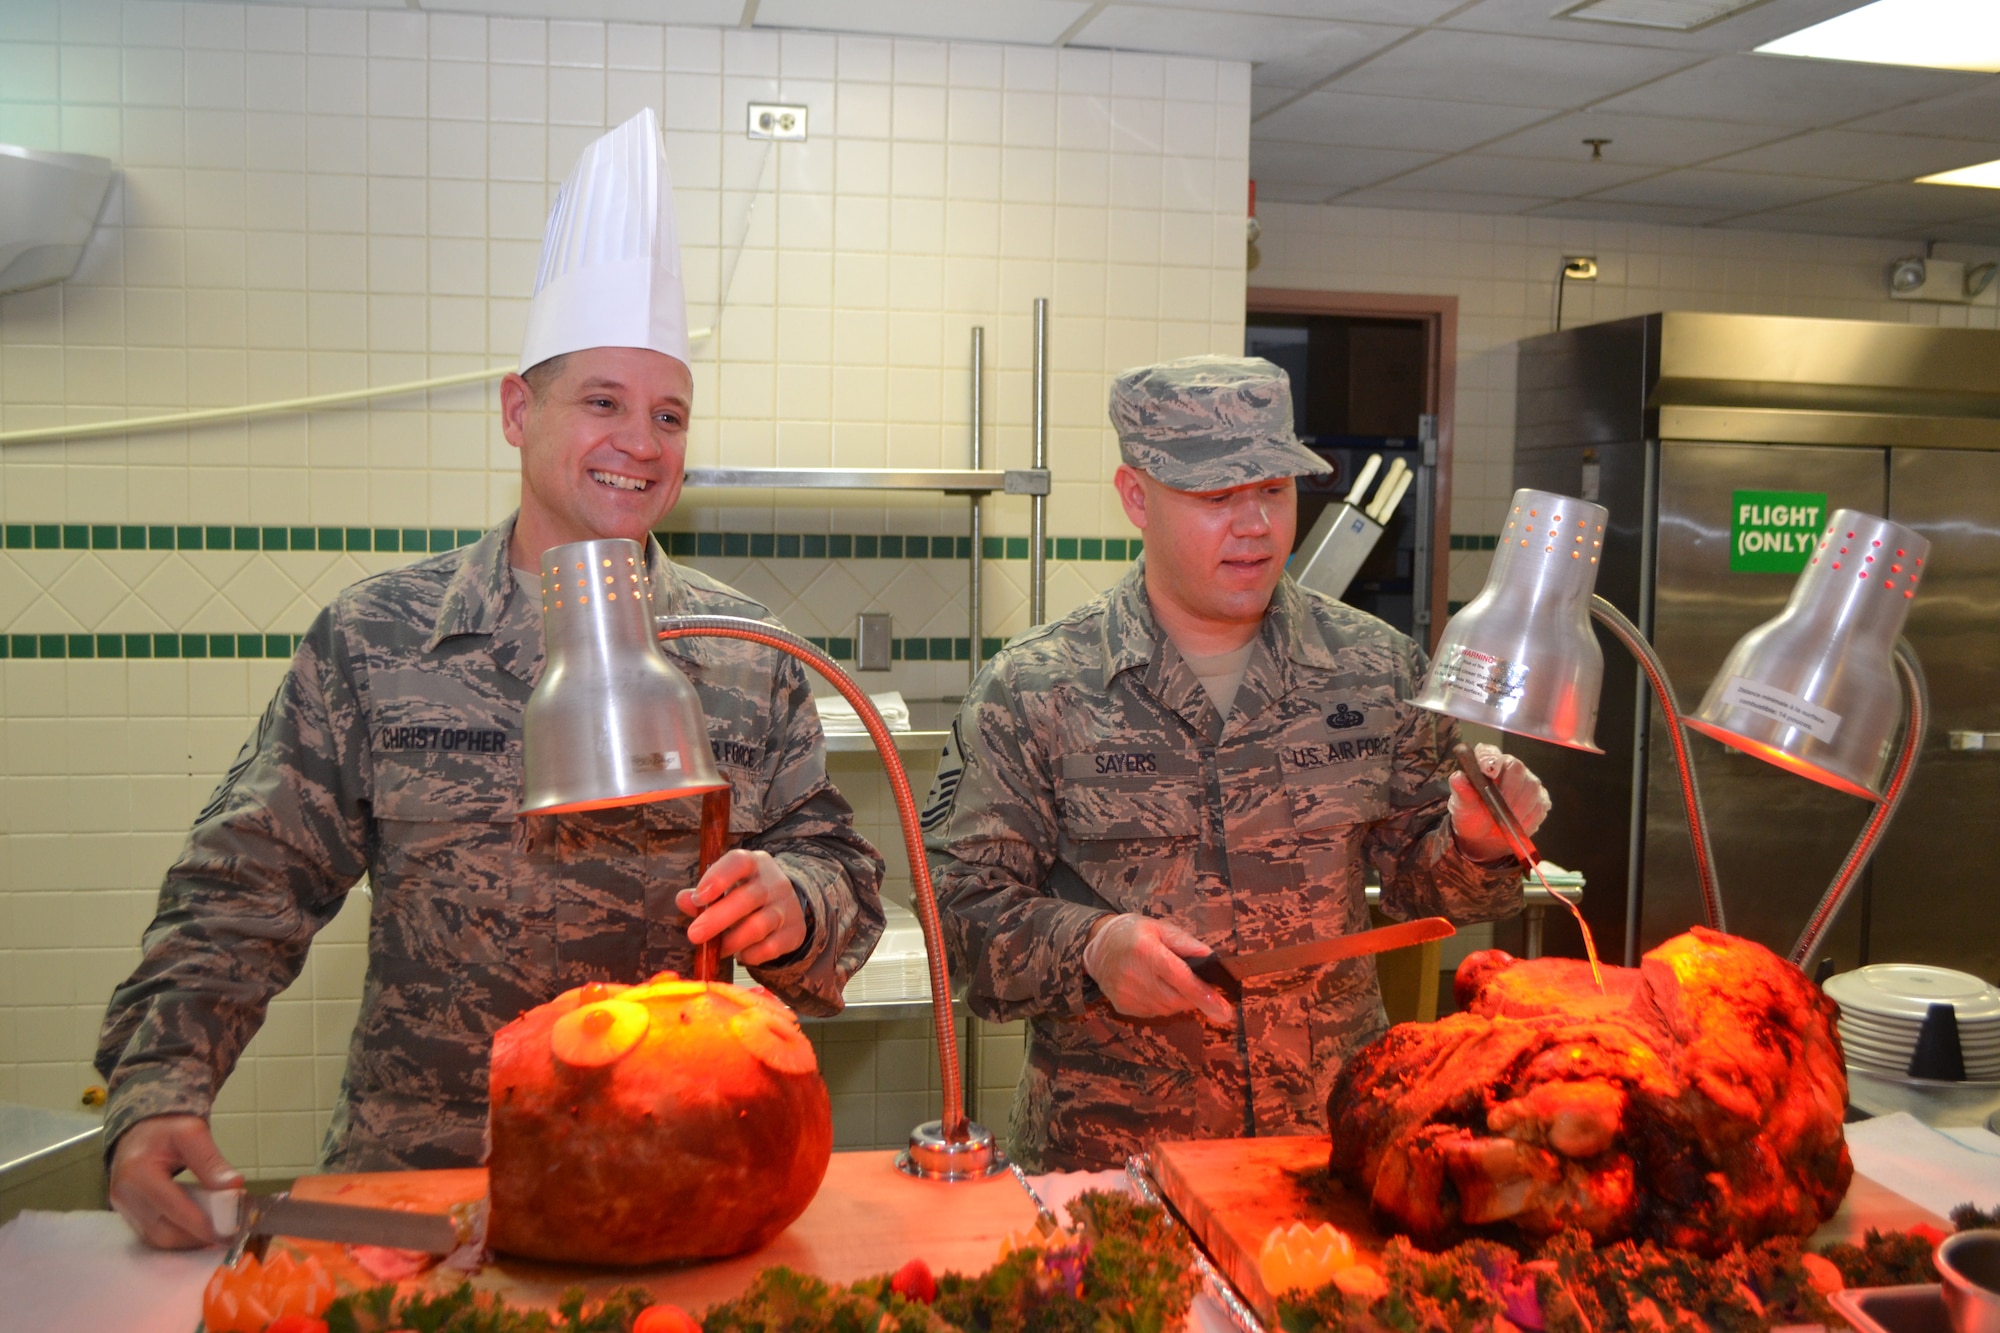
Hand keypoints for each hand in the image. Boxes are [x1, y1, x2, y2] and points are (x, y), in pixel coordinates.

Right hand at [108, 1114, 241, 1248]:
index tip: (228, 1233)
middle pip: (163, 1232)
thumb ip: (212, 1161)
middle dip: (198, 1237)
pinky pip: (153, 1237)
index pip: (173, 1207)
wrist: (141, 1130)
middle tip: (229, 1234)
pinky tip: (200, 1233)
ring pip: (158, 1240)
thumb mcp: (193, 1134)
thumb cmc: (167, 1129)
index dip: (201, 1224)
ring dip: (189, 1242)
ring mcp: (123, 1209)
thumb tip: (234, 1186)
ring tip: (218, 1233)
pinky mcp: (127, 1216)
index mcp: (138, 1172)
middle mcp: (125, 1195)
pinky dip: (178, 1239)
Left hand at [676, 849, 807, 965]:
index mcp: (754, 864)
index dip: (718, 878)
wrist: (786, 907)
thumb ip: (703, 894)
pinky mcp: (794, 932)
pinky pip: (770, 947)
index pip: (739, 862)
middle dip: (717, 918)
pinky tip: (741, 954)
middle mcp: (774, 882)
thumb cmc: (746, 894)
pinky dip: (750, 954)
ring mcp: (787, 907)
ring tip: (717, 949)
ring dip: (732, 941)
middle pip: (747, 898)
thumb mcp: (726, 887)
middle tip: (694, 935)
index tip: (698, 898)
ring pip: (759, 925)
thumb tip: (683, 900)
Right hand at [1083, 914, 1233, 1026]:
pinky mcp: (1123, 1006)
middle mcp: (1135, 976)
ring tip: (1169, 981)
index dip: (1204, 995)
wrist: (1097, 948)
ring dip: (1177, 999)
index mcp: (1146, 952)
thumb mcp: (1159, 928)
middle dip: (1193, 996)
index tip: (1224, 1009)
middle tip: (1195, 984)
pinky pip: (1154, 1012)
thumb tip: (1211, 957)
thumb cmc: (1132, 933)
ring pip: (1167, 1008)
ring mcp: (1127, 994)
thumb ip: (1186, 942)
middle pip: (1177, 999)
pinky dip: (1162, 1003)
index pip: (1181, 979)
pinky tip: (1155, 988)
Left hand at [1448, 742, 1551, 862]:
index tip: (1489, 773)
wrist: (1485, 837)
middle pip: (1517, 769)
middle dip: (1508, 791)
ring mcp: (1529, 782)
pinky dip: (1528, 819)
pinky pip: (1539, 806)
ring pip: (1531, 789)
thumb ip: (1462, 792)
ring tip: (1505, 821)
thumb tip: (1458, 778)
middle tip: (1498, 809)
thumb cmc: (1472, 815)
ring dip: (1518, 809)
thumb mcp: (1462, 806)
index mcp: (1487, 762)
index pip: (1490, 753)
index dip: (1490, 760)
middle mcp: (1510, 767)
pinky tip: (1516, 826)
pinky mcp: (1541, 799)